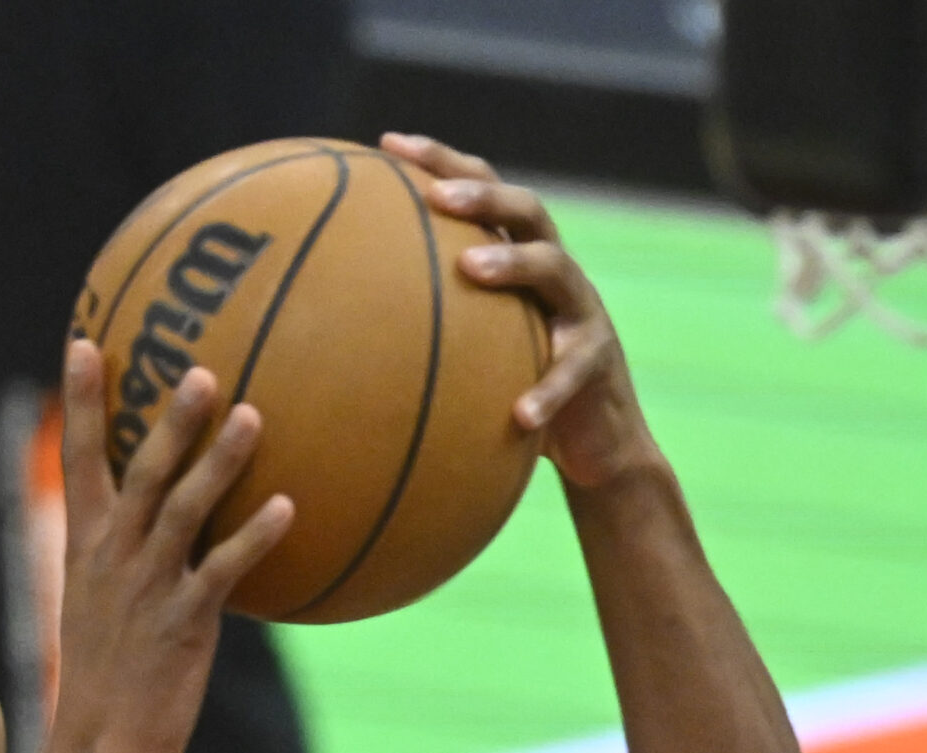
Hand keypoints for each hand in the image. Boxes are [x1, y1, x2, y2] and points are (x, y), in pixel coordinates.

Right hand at [41, 342, 293, 752]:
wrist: (99, 750)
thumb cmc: (110, 679)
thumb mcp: (102, 607)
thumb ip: (131, 555)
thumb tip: (178, 516)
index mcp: (85, 547)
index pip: (78, 461)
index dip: (82, 402)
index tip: (84, 340)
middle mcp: (111, 559)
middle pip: (139, 472)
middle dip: (166, 418)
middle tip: (199, 368)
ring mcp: (146, 589)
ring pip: (183, 510)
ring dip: (217, 461)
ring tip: (253, 415)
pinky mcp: (182, 624)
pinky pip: (222, 570)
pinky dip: (254, 537)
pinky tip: (287, 506)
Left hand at [382, 133, 664, 490]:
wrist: (590, 436)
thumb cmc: (510, 382)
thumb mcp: (469, 342)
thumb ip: (420, 317)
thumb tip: (328, 316)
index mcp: (517, 254)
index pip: (483, 189)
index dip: (441, 161)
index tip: (387, 143)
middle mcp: (554, 271)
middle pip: (527, 209)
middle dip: (483, 195)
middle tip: (437, 198)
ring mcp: (582, 310)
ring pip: (554, 269)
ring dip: (512, 263)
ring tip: (471, 267)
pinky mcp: (598, 361)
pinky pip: (571, 371)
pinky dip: (547, 390)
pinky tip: (519, 415)